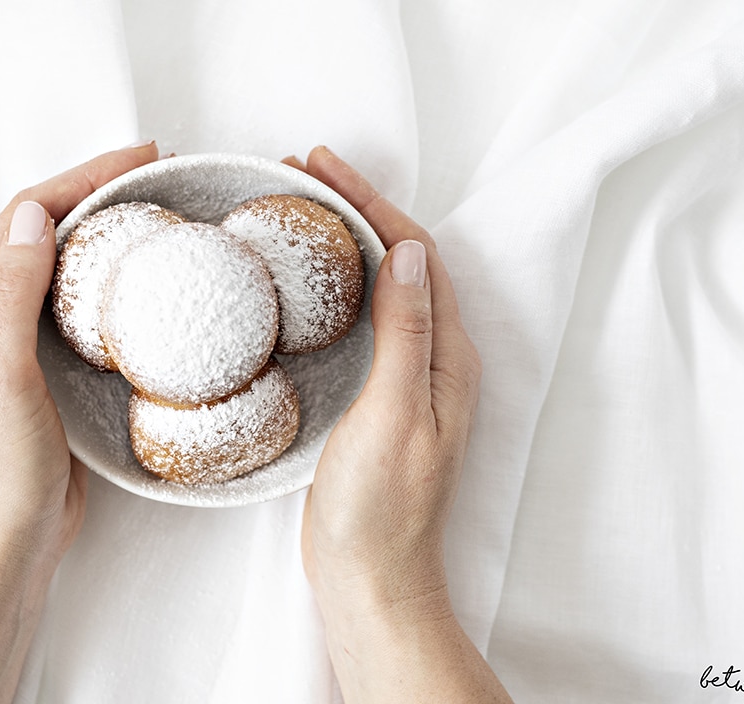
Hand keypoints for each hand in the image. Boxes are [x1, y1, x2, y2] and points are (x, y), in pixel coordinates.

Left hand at [0, 141, 159, 585]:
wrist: (1, 550)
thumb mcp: (1, 372)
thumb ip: (12, 291)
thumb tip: (32, 213)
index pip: (24, 216)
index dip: (81, 178)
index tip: (142, 158)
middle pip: (46, 233)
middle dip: (100, 195)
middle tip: (162, 177)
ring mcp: (23, 348)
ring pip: (68, 271)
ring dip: (109, 237)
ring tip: (163, 217)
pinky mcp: (53, 378)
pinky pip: (86, 315)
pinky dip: (115, 288)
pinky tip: (149, 291)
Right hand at [290, 147, 509, 702]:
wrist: (369, 577)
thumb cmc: (381, 507)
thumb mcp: (392, 413)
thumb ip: (404, 332)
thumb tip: (406, 249)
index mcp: (447, 356)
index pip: (414, 254)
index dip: (372, 202)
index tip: (323, 167)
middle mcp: (433, 359)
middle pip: (399, 261)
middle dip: (355, 209)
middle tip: (300, 174)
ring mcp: (404, 378)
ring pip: (379, 287)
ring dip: (344, 242)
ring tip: (297, 210)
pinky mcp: (375, 397)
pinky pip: (361, 321)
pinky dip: (333, 286)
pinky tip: (303, 282)